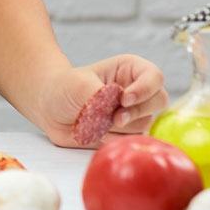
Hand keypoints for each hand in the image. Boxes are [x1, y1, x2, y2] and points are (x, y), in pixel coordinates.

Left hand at [31, 54, 168, 148]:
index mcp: (130, 69)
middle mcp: (137, 90)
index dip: (144, 89)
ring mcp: (134, 112)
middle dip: (136, 111)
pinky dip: (113, 138)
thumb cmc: (65, 88)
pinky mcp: (127, 132)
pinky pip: (132, 140)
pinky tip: (96, 131)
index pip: (154, 77)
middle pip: (159, 101)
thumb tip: (118, 111)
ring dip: (120, 127)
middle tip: (115, 118)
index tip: (124, 99)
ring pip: (145, 123)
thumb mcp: (79, 84)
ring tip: (95, 121)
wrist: (50, 109)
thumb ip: (101, 96)